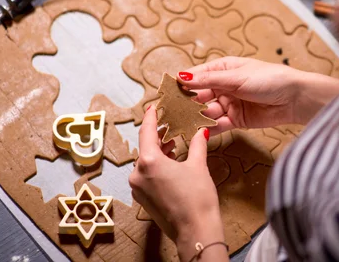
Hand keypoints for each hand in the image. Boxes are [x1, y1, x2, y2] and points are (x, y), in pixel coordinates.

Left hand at [129, 107, 227, 261]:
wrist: (196, 230)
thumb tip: (201, 132)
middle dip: (158, 137)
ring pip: (146, 163)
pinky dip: (157, 167)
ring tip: (173, 145)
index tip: (153, 107)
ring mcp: (138, 188)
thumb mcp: (198, 166)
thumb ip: (197, 145)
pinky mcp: (143, 199)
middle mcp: (138, 174)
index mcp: (149, 161)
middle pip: (145, 148)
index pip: (146, 132)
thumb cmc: (197, 199)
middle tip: (170, 126)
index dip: (151, 118)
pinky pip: (147, 176)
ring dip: (158, 153)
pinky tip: (171, 164)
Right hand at [177, 57, 338, 133]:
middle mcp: (224, 86)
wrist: (296, 99)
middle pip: (199, 96)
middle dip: (187, 104)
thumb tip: (183, 76)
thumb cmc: (270, 79)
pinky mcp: (237, 120)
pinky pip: (218, 125)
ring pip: (207, 111)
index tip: (166, 92)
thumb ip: (209, 80)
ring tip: (184, 125)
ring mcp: (230, 104)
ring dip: (197, 118)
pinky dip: (209, 129)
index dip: (182, 84)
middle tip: (172, 113)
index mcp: (224, 69)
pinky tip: (200, 132)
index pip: (197, 76)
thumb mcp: (237, 77)